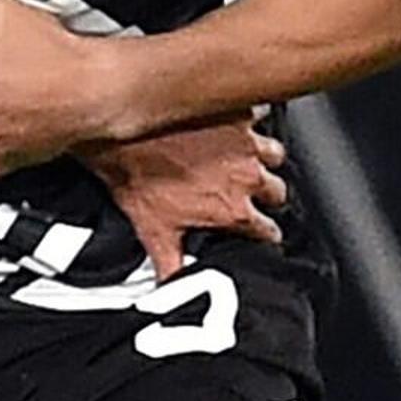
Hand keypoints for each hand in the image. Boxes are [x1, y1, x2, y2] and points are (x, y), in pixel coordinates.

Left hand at [78, 116, 288, 277]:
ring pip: (275, 154)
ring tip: (246, 158)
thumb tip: (170, 288)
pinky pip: (260, 115)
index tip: (262, 232)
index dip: (264, 234)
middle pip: (277, 192)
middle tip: (249, 193)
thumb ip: (170, 265)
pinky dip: (251, 120)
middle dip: (267, 195)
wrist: (124, 130)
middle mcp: (248, 176)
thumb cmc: (135, 178)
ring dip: (264, 159)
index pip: (267, 232)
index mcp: (233, 211)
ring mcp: (247, 142)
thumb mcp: (151, 231)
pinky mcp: (238, 112)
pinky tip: (238, 121)